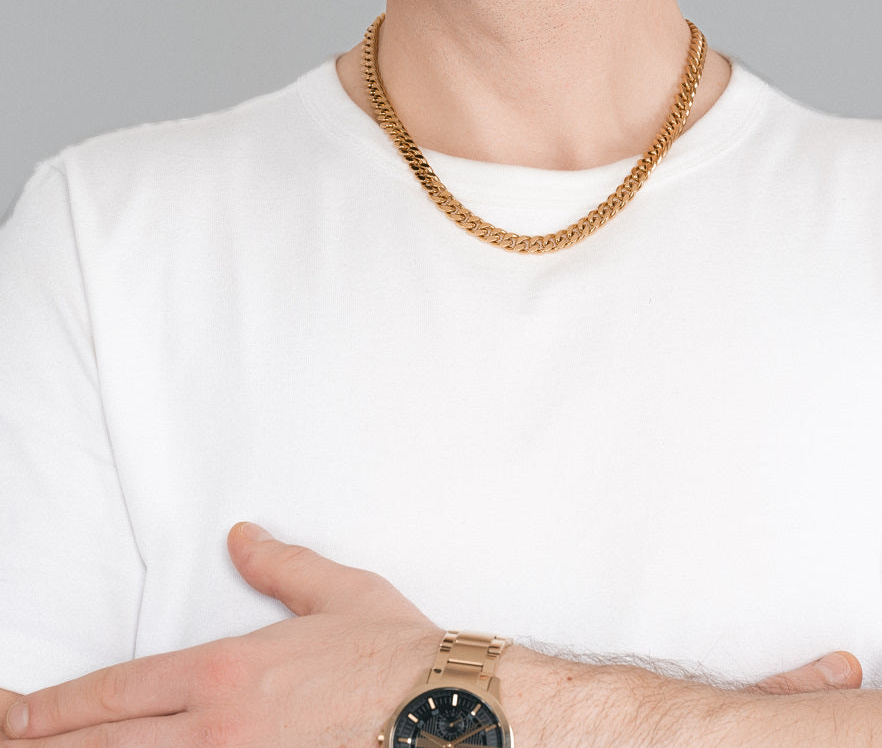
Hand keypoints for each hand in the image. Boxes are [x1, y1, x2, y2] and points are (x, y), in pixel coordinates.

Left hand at [0, 526, 861, 747]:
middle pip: (101, 744)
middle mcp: (217, 727)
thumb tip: (240, 535)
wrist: (456, 713)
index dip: (51, 709)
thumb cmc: (400, 654)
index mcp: (229, 672)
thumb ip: (280, 564)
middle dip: (42, 741)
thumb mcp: (341, 594)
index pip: (115, 692)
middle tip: (2, 734)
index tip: (7, 713)